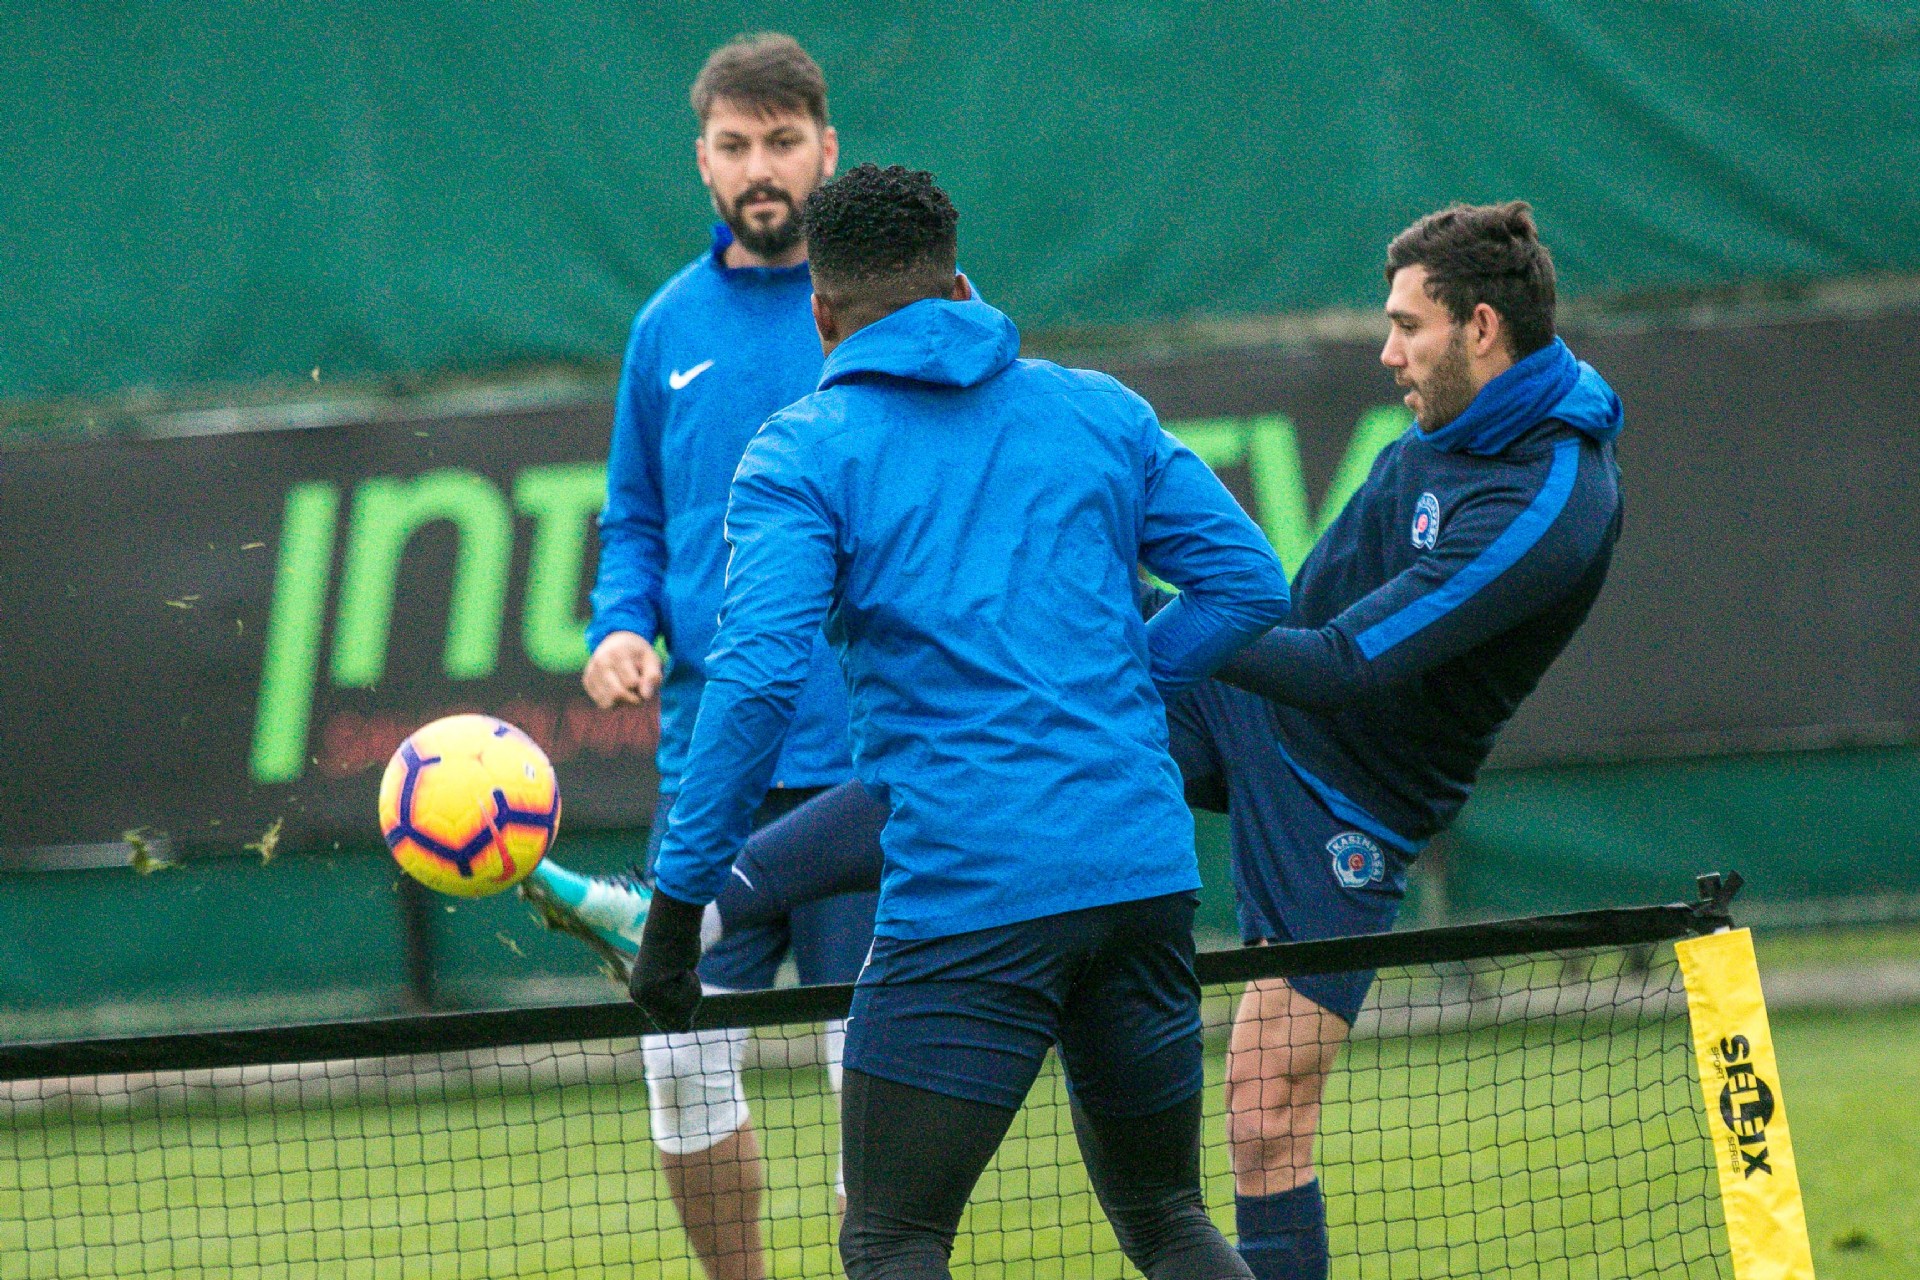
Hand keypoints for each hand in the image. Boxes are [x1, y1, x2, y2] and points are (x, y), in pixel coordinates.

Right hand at [583, 631, 661, 708]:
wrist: (617, 642)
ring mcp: (591, 671)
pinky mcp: (587, 681)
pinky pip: (601, 702)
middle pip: (617, 694)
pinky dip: (613, 701)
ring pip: (608, 702)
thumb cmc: (638, 655)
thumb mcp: (651, 660)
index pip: (631, 683)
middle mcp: (601, 661)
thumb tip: (645, 696)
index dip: (642, 688)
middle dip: (632, 699)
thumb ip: (652, 677)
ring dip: (622, 702)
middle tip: (638, 692)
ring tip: (628, 689)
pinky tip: (617, 689)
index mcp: (618, 653)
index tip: (645, 682)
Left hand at [630, 891, 706, 1032]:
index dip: (684, 1010)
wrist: (673, 922)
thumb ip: (677, 1003)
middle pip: (677, 1024)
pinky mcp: (653, 990)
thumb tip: (683, 1030)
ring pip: (684, 1013)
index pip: (666, 1024)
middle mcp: (639, 997)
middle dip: (690, 1002)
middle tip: (684, 975)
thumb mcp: (680, 978)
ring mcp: (645, 995)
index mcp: (640, 994)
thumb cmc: (679, 945)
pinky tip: (682, 966)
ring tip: (682, 969)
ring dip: (693, 992)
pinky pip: (687, 1000)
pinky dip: (692, 984)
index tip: (683, 983)